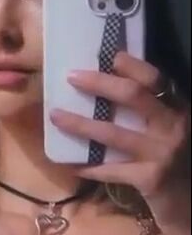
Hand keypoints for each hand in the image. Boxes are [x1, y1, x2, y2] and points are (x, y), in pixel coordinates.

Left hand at [50, 52, 190, 234]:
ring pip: (113, 133)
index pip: (156, 79)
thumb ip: (153, 115)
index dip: (132, 65)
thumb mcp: (173, 133)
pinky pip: (110, 170)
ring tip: (56, 116)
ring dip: (80, 124)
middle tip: (71, 77)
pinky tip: (69, 163)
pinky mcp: (150, 179)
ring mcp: (163, 153)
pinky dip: (88, 166)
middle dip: (99, 83)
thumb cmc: (178, 166)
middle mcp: (175, 127)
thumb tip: (111, 89)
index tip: (108, 55)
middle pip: (134, 96)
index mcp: (180, 110)